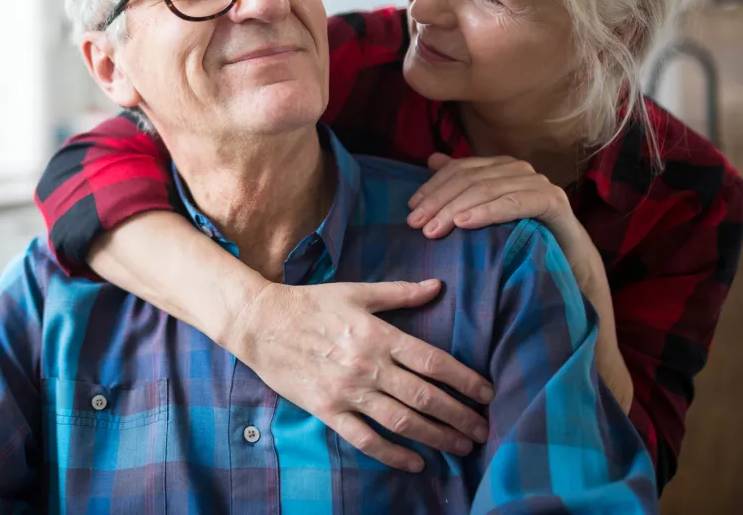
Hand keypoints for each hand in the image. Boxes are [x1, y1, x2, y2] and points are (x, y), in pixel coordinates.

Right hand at [227, 278, 493, 472]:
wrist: (262, 323)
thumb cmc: (312, 303)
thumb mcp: (357, 292)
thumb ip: (400, 293)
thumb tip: (438, 286)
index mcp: (378, 334)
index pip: (432, 361)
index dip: (464, 380)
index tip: (486, 393)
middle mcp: (368, 366)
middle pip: (424, 397)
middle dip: (459, 416)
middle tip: (483, 430)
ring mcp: (347, 392)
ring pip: (401, 422)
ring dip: (436, 437)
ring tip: (462, 447)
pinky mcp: (328, 410)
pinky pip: (365, 439)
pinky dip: (392, 454)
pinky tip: (416, 463)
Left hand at [407, 154, 591, 280]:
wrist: (570, 263)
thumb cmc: (524, 237)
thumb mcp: (487, 212)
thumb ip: (463, 184)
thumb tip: (432, 159)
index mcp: (500, 166)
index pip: (459, 169)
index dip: (433, 187)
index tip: (411, 209)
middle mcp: (517, 168)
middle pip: (469, 179)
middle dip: (438, 201)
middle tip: (416, 224)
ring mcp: (536, 182)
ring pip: (486, 189)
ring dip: (455, 208)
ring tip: (434, 229)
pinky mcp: (552, 200)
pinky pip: (513, 203)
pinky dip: (486, 212)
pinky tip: (464, 223)